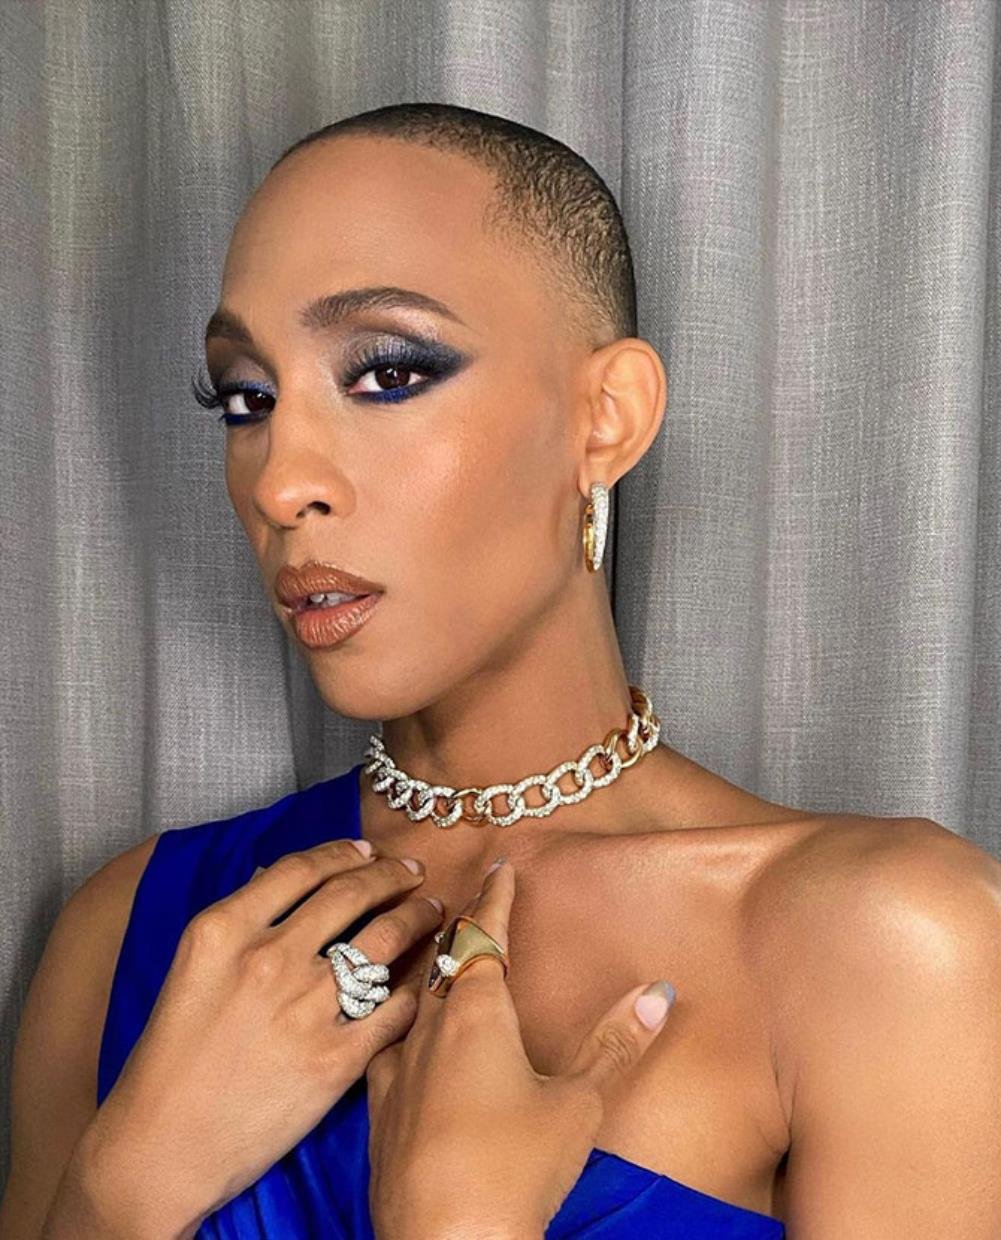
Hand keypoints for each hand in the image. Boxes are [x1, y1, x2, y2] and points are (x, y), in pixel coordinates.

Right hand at [79, 838, 442, 1235]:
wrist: (163, 1147)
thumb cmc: (169, 1061)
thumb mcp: (191, 970)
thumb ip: (238, 920)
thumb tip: (275, 875)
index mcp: (225, 930)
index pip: (300, 869)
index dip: (343, 853)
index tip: (367, 851)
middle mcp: (269, 958)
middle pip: (351, 893)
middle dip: (392, 875)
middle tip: (412, 873)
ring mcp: (305, 1007)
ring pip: (384, 940)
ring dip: (416, 917)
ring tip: (430, 912)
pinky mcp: (335, 1058)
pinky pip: (394, 1008)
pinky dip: (412, 992)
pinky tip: (417, 986)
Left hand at [366, 858, 676, 1238]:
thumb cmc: (515, 1166)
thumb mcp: (579, 1103)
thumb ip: (614, 1044)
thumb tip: (658, 991)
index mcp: (477, 1011)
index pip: (485, 934)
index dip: (496, 899)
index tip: (500, 867)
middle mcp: (429, 1027)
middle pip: (442, 960)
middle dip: (461, 931)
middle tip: (474, 909)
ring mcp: (395, 1069)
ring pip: (412, 1003)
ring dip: (430, 978)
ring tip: (442, 967)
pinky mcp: (377, 1111)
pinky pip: (389, 1047)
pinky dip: (406, 1029)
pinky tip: (409, 1044)